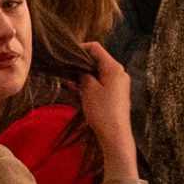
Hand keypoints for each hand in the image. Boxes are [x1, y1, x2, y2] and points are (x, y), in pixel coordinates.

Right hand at [74, 42, 136, 178]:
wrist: (115, 136)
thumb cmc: (102, 111)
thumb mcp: (88, 90)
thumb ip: (82, 74)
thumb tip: (77, 67)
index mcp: (114, 68)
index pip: (96, 48)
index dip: (80, 48)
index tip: (66, 55)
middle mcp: (119, 73)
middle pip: (97, 60)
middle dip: (80, 63)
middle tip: (65, 68)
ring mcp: (119, 84)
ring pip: (98, 72)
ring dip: (84, 74)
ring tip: (68, 80)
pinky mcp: (117, 94)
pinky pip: (101, 82)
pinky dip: (90, 83)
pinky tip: (77, 89)